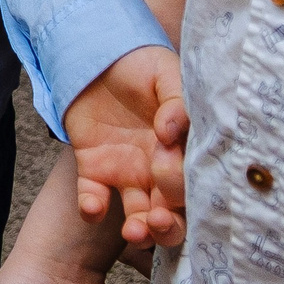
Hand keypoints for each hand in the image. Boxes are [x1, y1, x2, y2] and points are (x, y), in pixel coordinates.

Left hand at [62, 44, 186, 248]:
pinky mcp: (93, 169)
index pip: (191, 183)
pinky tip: (93, 206)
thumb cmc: (140, 63)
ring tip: (133, 231)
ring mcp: (126, 172)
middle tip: (157, 219)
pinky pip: (93, 198)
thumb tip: (171, 133)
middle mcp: (157, 169)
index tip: (167, 168)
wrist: (97, 51)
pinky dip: (92, 208)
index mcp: (182, 149)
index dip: (183, 186)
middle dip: (168, 225)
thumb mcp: (165, 73)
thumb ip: (176, 102)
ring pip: (137, 216)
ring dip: (138, 230)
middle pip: (170, 212)